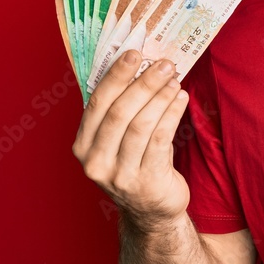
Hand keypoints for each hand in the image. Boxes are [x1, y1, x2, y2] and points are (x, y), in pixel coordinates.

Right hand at [72, 50, 189, 226]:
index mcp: (83, 146)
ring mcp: (120, 176)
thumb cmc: (136, 163)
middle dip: (143, 84)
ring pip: (141, 125)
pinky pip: (160, 140)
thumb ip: (120, 109)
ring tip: (174, 79)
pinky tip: (180, 99)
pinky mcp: (146, 183)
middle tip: (164, 64)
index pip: (97, 103)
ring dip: (160, 97)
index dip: (116, 76)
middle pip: (120, 113)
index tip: (134, 53)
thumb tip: (139, 65)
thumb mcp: (118, 140)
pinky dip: (171, 114)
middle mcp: (95, 162)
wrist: (151, 210)